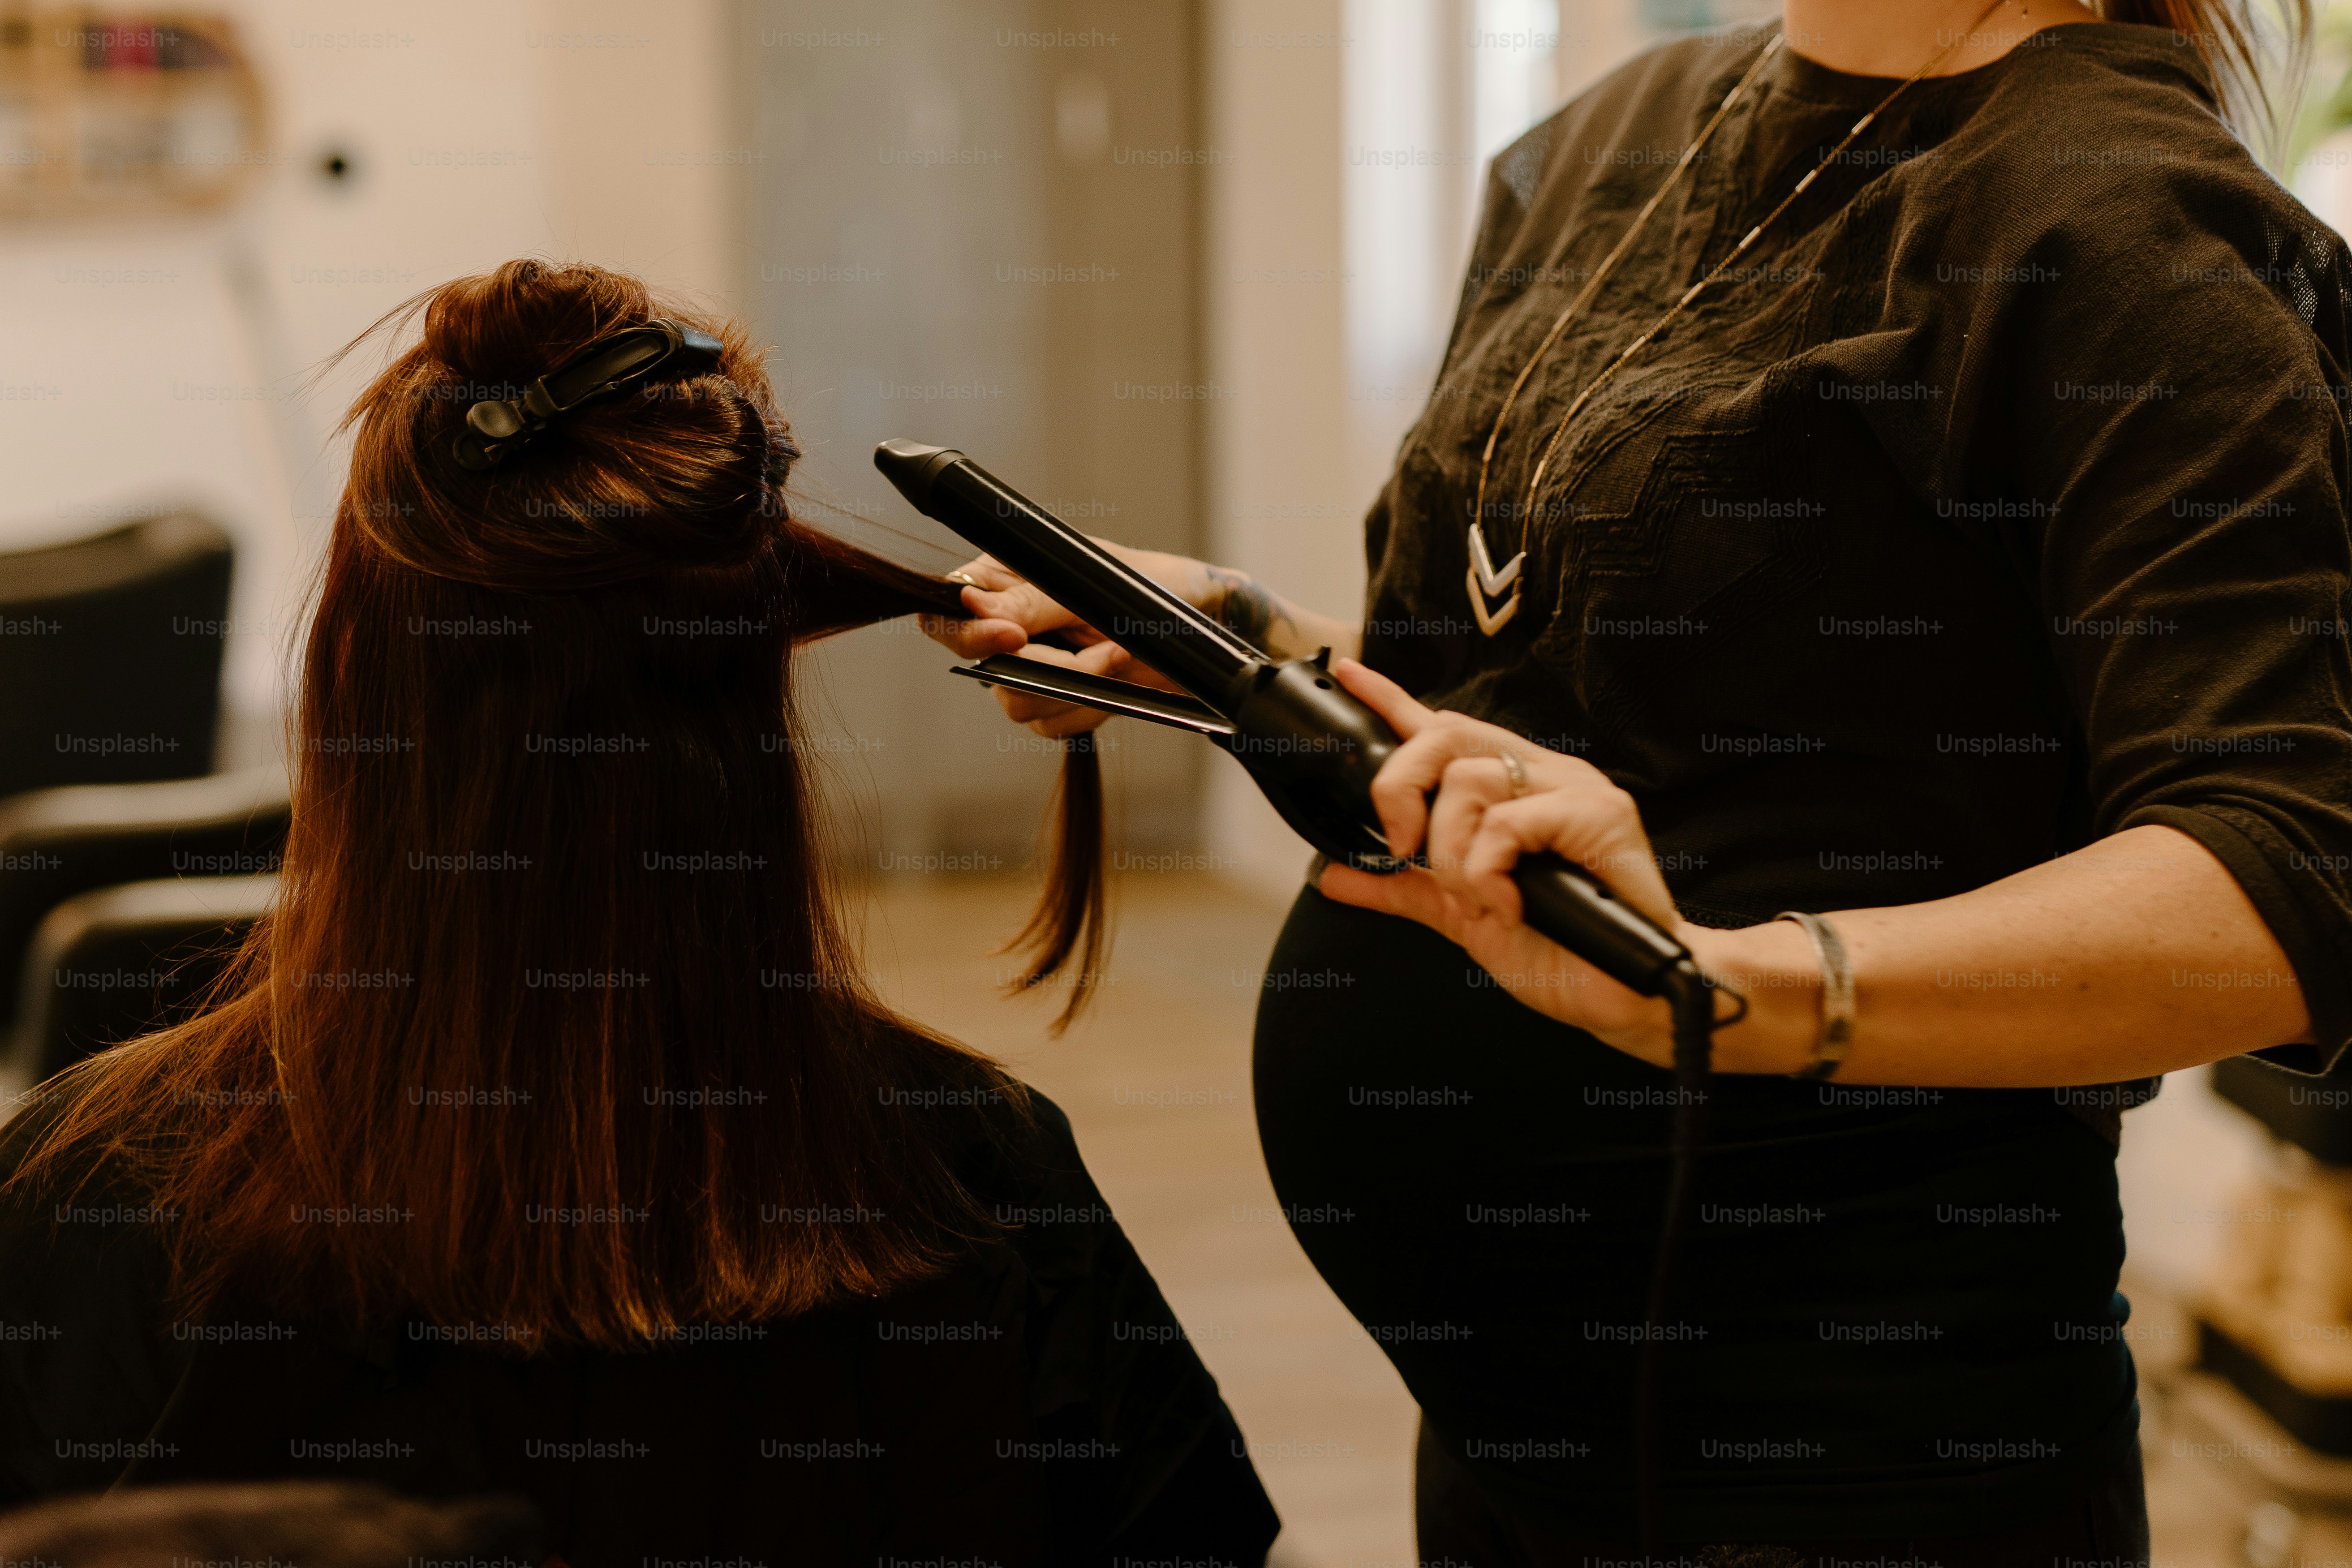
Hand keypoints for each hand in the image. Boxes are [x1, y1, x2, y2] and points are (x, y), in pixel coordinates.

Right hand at [919, 546, 1199, 738]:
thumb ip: (1031, 602)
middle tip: (1105, 651)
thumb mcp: (1091, 583)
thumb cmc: (1150, 582)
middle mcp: (1005, 628)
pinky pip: (1051, 725)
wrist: (1201, 620)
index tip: (1013, 638)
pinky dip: (1087, 710)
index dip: (967, 635)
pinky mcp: (1059, 702)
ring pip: (1017, 704)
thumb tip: (973, 608)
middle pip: (985, 671)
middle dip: (1048, 668)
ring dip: (1076, 689)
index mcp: (999, 581)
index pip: (945, 615)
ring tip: (1119, 657)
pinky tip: (1117, 683)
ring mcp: (1030, 668)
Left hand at [1312, 657, 1697, 1065]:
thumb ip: (1402, 889)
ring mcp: (1573, 788)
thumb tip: (1333, 876)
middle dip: (1401, 790)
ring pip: (1468, 781)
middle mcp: (1542, 775)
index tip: (1351, 676)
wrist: (1626, 993)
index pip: (1444, 730)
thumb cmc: (1562, 950)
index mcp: (1511, 789)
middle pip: (1444, 737)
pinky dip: (1487, 873)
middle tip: (1403, 849)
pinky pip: (1506, 823)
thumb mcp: (1461, 917)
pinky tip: (1509, 905)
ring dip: (1452, 854)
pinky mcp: (1598, 813)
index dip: (1393, 701)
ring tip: (1479, 898)